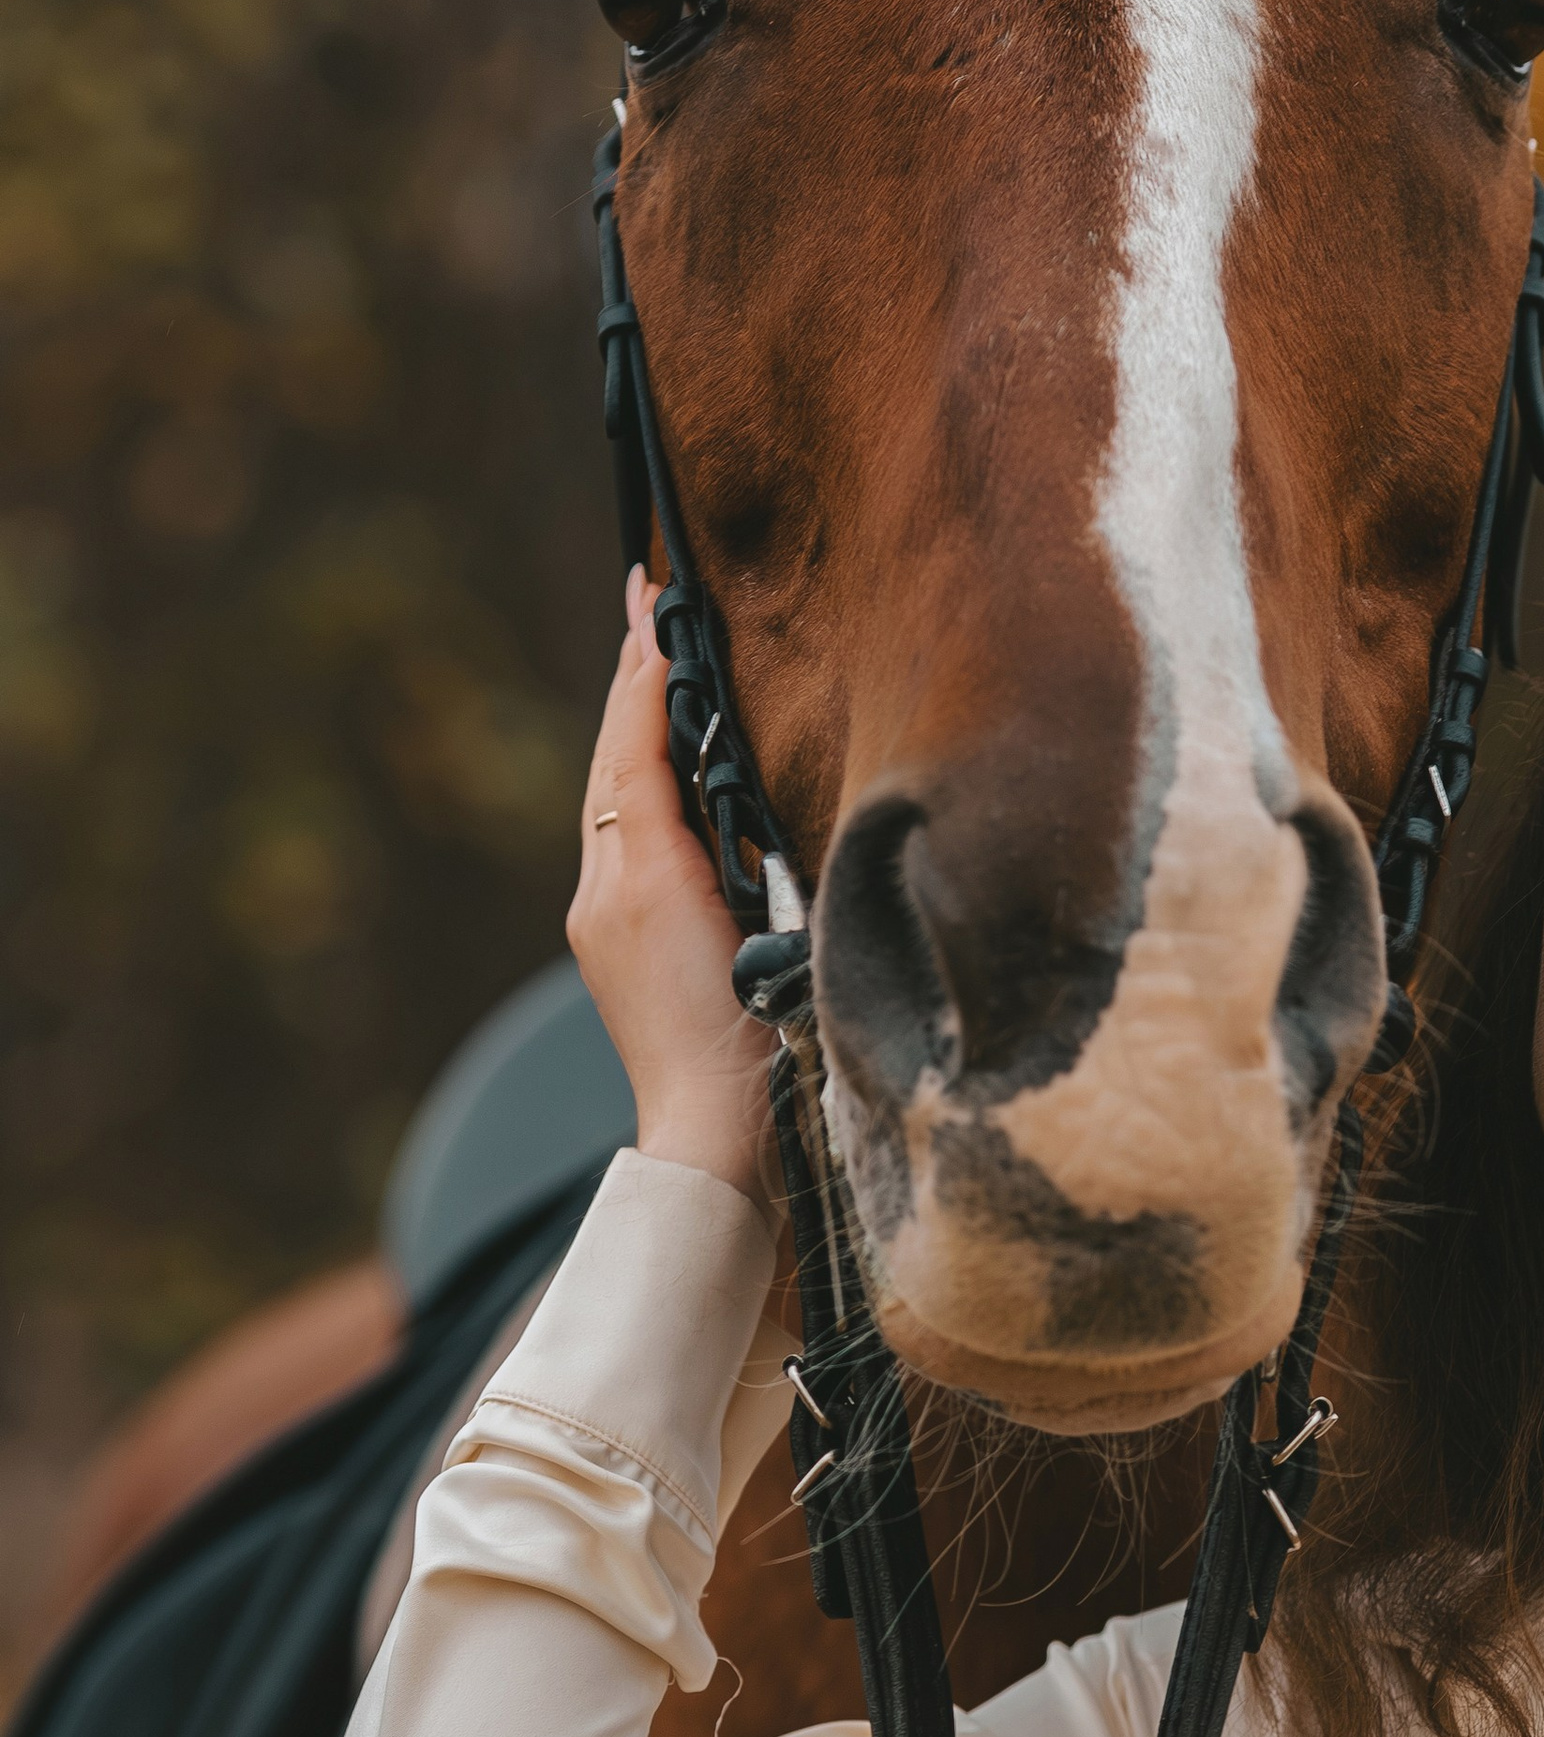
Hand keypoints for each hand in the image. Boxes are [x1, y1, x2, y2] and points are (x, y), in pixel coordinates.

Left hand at [568, 570, 778, 1222]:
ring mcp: (614, 924)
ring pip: (624, 798)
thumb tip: (677, 736)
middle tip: (647, 600)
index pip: (633, 744)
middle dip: (635, 683)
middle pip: (619, 760)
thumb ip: (690, 824)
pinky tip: (673, 770)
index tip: (652, 595)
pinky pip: (634, 842)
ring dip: (640, 729)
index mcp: (631, 876)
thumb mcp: (731, 921)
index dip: (644, 670)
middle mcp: (608, 890)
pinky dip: (648, 787)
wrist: (722, 1141)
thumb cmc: (742, 1047)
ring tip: (659, 662)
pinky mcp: (626, 953)